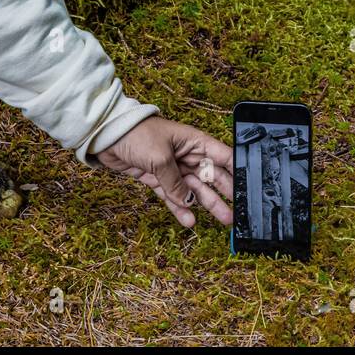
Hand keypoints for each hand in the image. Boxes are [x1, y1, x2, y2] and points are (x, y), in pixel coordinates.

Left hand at [95, 116, 233, 227]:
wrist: (106, 136)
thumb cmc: (137, 134)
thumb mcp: (160, 158)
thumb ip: (175, 182)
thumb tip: (188, 201)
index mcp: (195, 142)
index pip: (223, 157)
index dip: (237, 171)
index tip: (248, 187)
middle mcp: (187, 155)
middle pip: (212, 177)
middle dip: (226, 193)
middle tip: (239, 209)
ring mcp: (173, 168)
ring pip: (195, 190)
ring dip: (208, 204)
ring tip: (224, 219)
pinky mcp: (157, 178)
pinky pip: (173, 196)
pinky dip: (181, 208)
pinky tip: (190, 220)